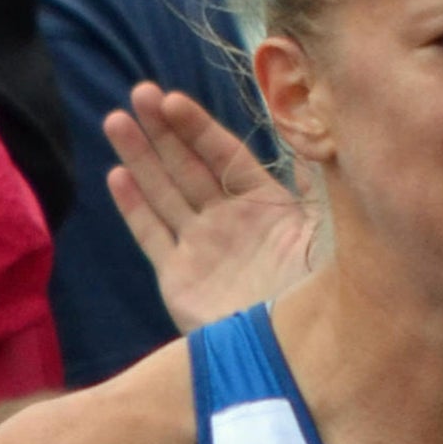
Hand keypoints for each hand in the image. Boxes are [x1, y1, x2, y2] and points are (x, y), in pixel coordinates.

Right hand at [104, 82, 317, 332]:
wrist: (297, 351)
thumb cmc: (321, 287)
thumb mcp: (327, 224)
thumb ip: (313, 174)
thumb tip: (310, 122)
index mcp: (266, 205)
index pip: (225, 154)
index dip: (198, 127)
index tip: (171, 99)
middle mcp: (230, 222)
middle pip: (189, 166)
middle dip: (162, 130)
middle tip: (137, 93)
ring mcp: (202, 249)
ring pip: (164, 192)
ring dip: (140, 156)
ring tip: (116, 120)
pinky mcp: (179, 279)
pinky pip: (152, 235)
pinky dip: (134, 207)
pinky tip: (117, 175)